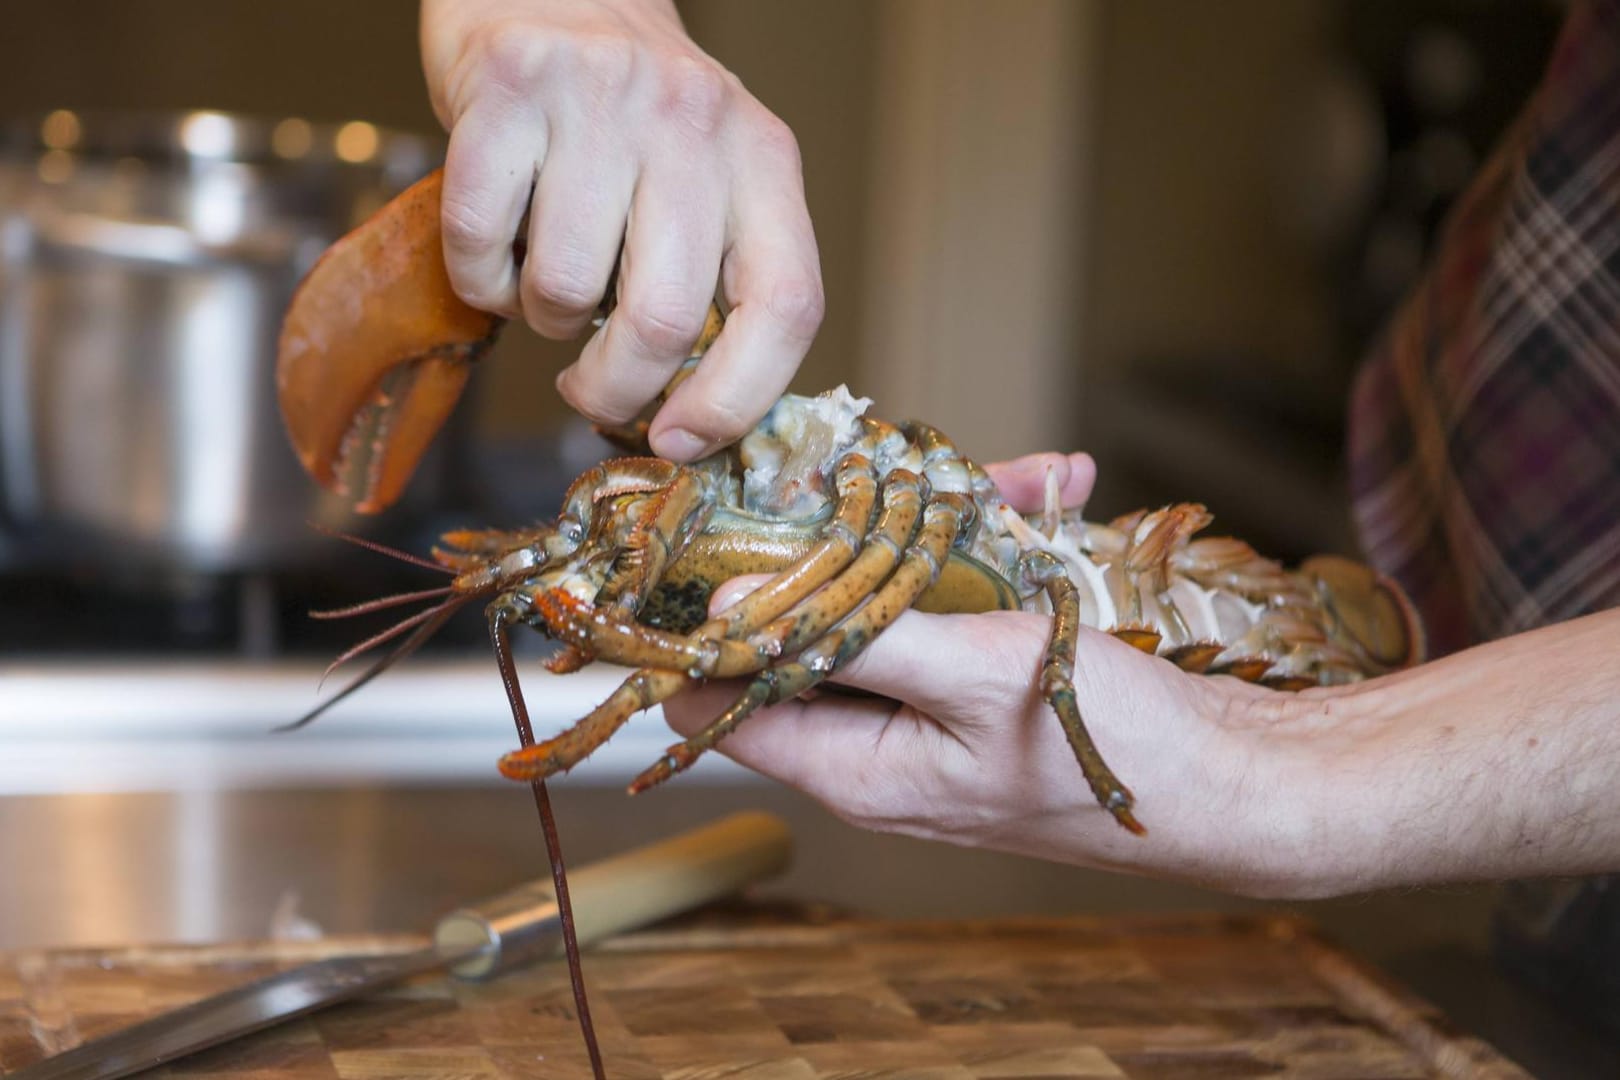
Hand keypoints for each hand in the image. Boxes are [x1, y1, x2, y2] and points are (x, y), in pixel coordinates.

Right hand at [421, 0, 823, 458]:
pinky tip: (495, 251)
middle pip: (665, 320)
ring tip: (547, 282)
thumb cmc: (627, 117)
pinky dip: (480, 277)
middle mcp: (692, 122)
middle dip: (615, 389)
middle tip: (591, 389)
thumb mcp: (707, 177)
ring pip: (568, 289)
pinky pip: (483, 240)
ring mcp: (601, 99)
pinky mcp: (509, 87)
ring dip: (544, 319)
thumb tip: (687, 420)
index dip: (739, 398)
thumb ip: (712, 275)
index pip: (785, 304)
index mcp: (763, 158)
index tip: (683, 442)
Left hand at [663, 450, 1337, 895]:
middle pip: (813, 628)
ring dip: (933, 532)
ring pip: (892, 602)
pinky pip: (959, 607)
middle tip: (882, 468)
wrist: (1247, 784)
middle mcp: (879, 743)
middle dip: (840, 542)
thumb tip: (731, 613)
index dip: (707, 623)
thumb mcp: (975, 678)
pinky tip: (1055, 494)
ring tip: (1017, 475)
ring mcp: (935, 711)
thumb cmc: (1118, 749)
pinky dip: (992, 550)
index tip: (718, 530)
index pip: (723, 698)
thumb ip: (852, 640)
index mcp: (852, 766)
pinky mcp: (988, 682)